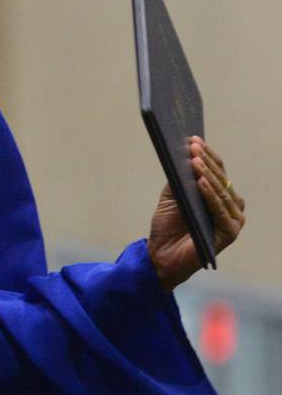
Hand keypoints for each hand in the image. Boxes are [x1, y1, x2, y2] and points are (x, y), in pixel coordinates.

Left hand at [148, 137, 245, 291]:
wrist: (161, 255)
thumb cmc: (168, 226)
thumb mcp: (172, 196)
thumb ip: (180, 178)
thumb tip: (184, 153)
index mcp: (219, 196)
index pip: (217, 170)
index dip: (206, 154)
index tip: (193, 139)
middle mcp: (231, 206)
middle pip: (221, 178)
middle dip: (205, 160)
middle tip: (193, 146)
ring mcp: (232, 220)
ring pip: (221, 192)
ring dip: (207, 174)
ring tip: (194, 160)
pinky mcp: (229, 234)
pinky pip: (219, 210)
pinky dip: (210, 195)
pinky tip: (200, 182)